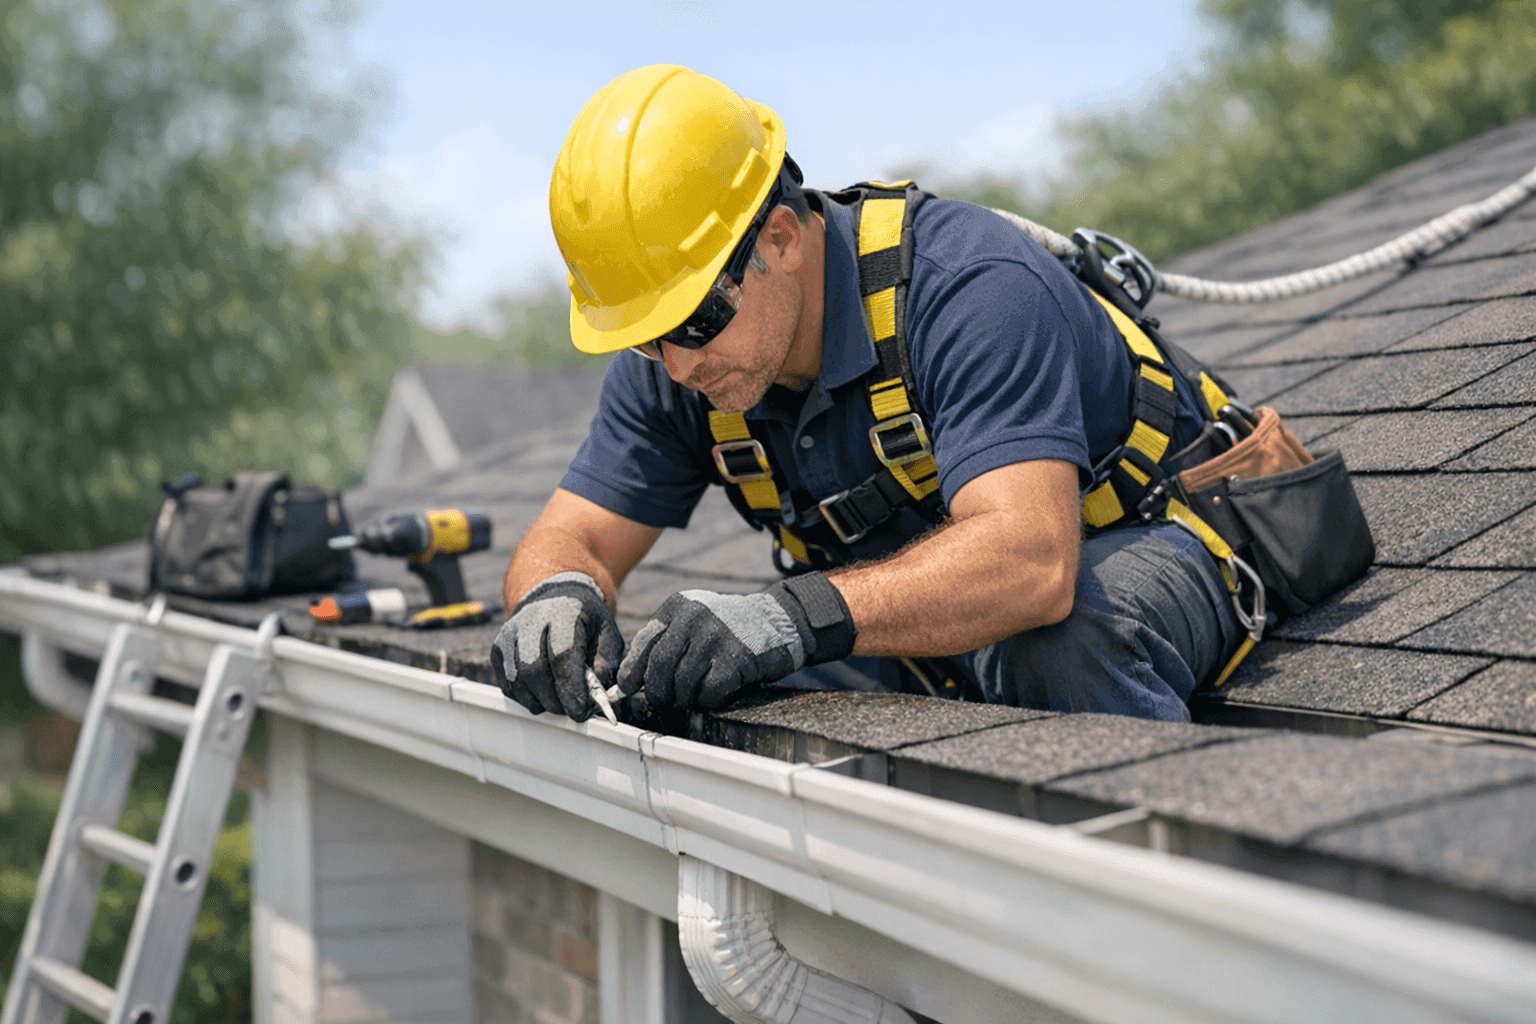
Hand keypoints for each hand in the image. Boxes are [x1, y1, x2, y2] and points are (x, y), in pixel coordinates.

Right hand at [490, 571, 622, 720]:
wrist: (555, 599)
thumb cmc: (586, 623)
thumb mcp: (607, 635)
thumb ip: (606, 665)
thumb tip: (595, 700)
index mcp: (565, 613)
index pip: (562, 654)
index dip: (570, 688)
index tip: (579, 712)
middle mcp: (531, 620)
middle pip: (534, 670)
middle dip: (553, 700)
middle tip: (569, 711)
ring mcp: (510, 633)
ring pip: (517, 680)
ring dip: (538, 701)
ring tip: (557, 703)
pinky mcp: (498, 647)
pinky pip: (507, 683)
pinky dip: (524, 697)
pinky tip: (541, 694)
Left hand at [617, 572, 855, 709]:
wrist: (779, 620)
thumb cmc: (729, 628)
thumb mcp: (694, 619)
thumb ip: (666, 640)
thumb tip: (631, 678)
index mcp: (678, 607)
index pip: (643, 643)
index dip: (631, 671)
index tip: (627, 688)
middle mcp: (693, 619)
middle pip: (658, 668)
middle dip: (656, 692)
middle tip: (663, 701)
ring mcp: (714, 639)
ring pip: (682, 685)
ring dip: (685, 699)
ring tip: (694, 696)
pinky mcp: (735, 660)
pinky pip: (709, 693)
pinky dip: (709, 700)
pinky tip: (718, 692)